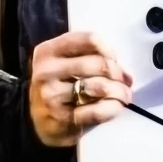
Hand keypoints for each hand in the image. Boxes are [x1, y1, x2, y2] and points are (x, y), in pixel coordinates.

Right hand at [29, 32, 133, 147]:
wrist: (38, 122)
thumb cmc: (58, 87)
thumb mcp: (62, 64)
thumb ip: (87, 57)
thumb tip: (124, 71)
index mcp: (48, 50)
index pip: (89, 40)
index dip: (109, 50)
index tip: (114, 60)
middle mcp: (47, 71)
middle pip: (98, 63)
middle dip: (118, 73)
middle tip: (124, 81)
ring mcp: (52, 95)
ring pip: (100, 86)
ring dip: (120, 91)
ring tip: (124, 95)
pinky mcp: (62, 118)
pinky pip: (97, 110)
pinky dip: (113, 108)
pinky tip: (117, 107)